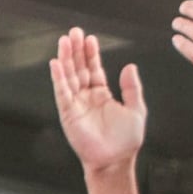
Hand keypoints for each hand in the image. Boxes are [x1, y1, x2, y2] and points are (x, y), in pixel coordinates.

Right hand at [49, 28, 147, 174]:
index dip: (91, 54)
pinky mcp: (68, 113)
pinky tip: (56, 63)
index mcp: (102, 95)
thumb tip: (130, 67)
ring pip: (69, 76)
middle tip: (74, 32)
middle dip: (76, 50)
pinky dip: (58, 78)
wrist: (116, 161)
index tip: (90, 38)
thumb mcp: (136, 110)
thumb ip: (132, 88)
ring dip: (66, 59)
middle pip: (79, 68)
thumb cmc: (126, 141)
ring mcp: (76, 104)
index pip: (94, 69)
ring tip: (64, 41)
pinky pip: (62, 92)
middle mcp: (87, 97)